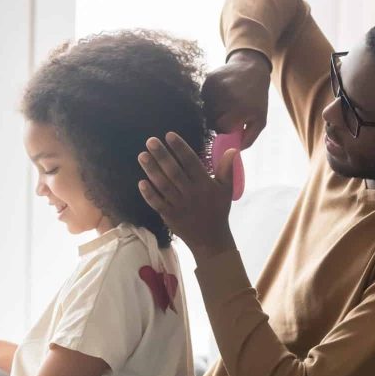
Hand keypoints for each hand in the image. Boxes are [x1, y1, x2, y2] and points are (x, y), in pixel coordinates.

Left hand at [138, 132, 237, 260]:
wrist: (211, 240)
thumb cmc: (218, 211)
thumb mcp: (227, 190)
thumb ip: (227, 169)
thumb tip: (233, 149)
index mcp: (205, 184)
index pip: (191, 162)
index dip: (180, 148)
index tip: (169, 135)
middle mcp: (191, 193)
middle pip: (174, 171)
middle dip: (162, 155)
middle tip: (150, 141)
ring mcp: (179, 205)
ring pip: (164, 185)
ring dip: (152, 170)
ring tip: (142, 156)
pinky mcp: (170, 216)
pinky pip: (158, 203)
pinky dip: (149, 194)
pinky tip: (141, 182)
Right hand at [201, 49, 270, 147]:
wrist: (252, 69)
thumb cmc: (257, 99)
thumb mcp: (260, 120)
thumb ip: (248, 138)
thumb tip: (234, 152)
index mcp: (241, 108)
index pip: (221, 128)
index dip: (224, 128)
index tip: (230, 124)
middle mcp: (228, 96)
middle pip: (211, 119)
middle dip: (218, 119)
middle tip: (228, 113)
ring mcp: (217, 86)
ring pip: (206, 108)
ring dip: (213, 109)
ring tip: (226, 103)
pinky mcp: (210, 79)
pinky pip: (203, 96)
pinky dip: (209, 98)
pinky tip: (221, 94)